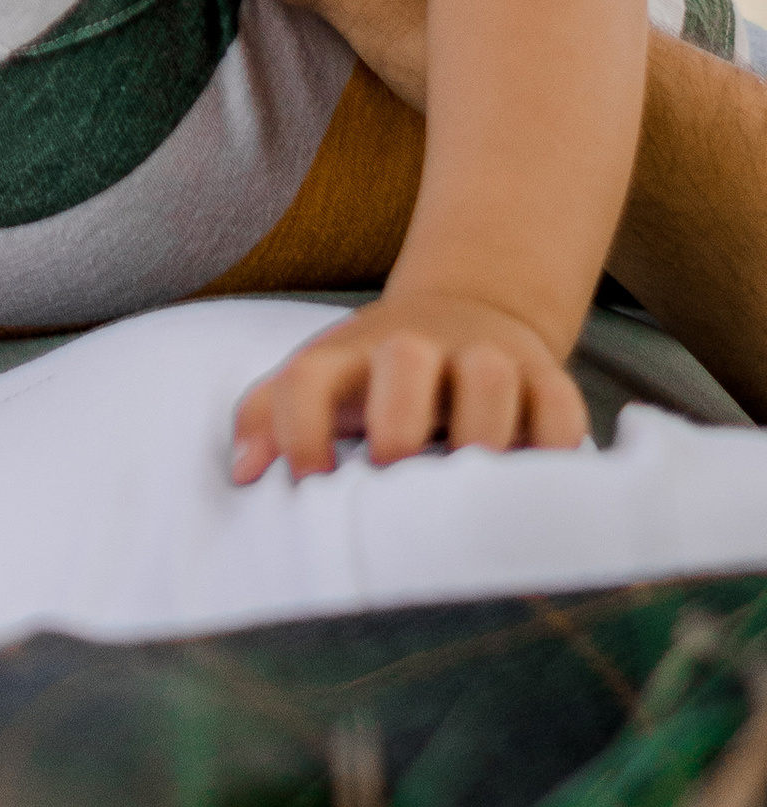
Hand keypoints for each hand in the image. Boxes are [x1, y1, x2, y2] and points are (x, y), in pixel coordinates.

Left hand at [231, 288, 589, 482]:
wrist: (469, 311)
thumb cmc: (377, 375)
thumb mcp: (322, 380)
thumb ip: (271, 418)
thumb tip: (245, 473)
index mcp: (351, 353)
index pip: (308, 375)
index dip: (296, 427)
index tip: (309, 482)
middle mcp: (419, 348)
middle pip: (405, 359)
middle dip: (398, 419)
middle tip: (395, 473)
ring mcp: (487, 358)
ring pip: (489, 378)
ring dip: (480, 436)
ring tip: (471, 494)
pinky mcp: (547, 379)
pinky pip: (562, 411)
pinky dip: (555, 451)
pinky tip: (535, 491)